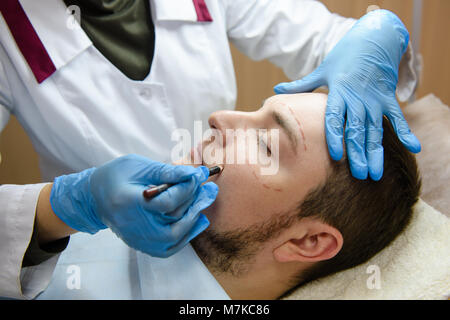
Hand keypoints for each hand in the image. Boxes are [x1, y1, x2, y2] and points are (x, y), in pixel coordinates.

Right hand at [50, 154, 217, 256]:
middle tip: (209, 188)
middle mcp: (133, 225)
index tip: (200, 174)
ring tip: (205, 201)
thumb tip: (193, 173)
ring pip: (175, 236)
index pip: (166, 200)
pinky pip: (169, 247)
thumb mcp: (137, 166)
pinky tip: (198, 219)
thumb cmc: (116, 177)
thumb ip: (165, 171)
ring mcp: (137, 238)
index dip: (187, 187)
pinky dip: (186, 235)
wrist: (95, 198)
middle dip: (195, 200)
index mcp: (128, 202)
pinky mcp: (142, 245)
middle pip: (173, 218)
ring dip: (194, 218)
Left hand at [274, 10, 420, 179]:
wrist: (373, 39)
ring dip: (376, 152)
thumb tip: (275, 88)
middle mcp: (358, 98)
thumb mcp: (322, 70)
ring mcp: (375, 99)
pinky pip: (398, 117)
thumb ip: (301, 84)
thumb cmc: (343, 58)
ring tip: (375, 173)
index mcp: (339, 92)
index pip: (335, 117)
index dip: (335, 136)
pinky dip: (406, 132)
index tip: (335, 155)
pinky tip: (413, 148)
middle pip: (356, 129)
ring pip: (375, 129)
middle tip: (359, 174)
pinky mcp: (388, 98)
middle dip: (357, 153)